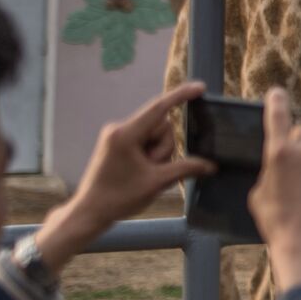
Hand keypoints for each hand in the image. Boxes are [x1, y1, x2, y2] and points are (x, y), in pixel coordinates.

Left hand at [35, 82, 215, 271]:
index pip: (159, 108)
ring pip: (154, 135)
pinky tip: (141, 172)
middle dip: (164, 148)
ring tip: (144, 174)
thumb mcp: (157, 183)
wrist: (90, 211)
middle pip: (161, 126)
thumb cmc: (119, 198)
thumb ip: (186, 169)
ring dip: (157, 154)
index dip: (181, 96)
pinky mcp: (117, 143)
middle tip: (153, 171)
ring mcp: (117, 135)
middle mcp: (119, 128)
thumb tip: (210, 165)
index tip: (199, 87)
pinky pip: (144, 141)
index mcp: (126, 134)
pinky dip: (150, 155)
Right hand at [248, 88, 300, 289]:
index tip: (276, 93)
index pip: (277, 114)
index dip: (276, 100)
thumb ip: (268, 172)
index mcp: (278, 153)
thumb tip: (275, 169)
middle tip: (288, 161)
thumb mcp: (258, 194)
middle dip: (294, 140)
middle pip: (300, 130)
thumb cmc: (276, 221)